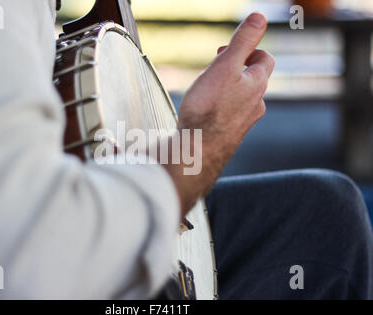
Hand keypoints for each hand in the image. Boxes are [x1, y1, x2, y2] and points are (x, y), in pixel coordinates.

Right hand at [162, 13, 274, 216]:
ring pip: (241, 99)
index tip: (229, 50)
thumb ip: (243, 41)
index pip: (264, 58)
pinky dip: (220, 108)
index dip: (250, 49)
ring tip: (208, 90)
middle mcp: (255, 104)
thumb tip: (259, 18)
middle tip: (216, 68)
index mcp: (257, 84)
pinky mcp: (230, 135)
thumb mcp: (226, 65)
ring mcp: (244, 122)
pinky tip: (205, 112)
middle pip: (253, 79)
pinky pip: (229, 115)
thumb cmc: (209, 110)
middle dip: (236, 70)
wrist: (197, 149)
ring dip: (228, 90)